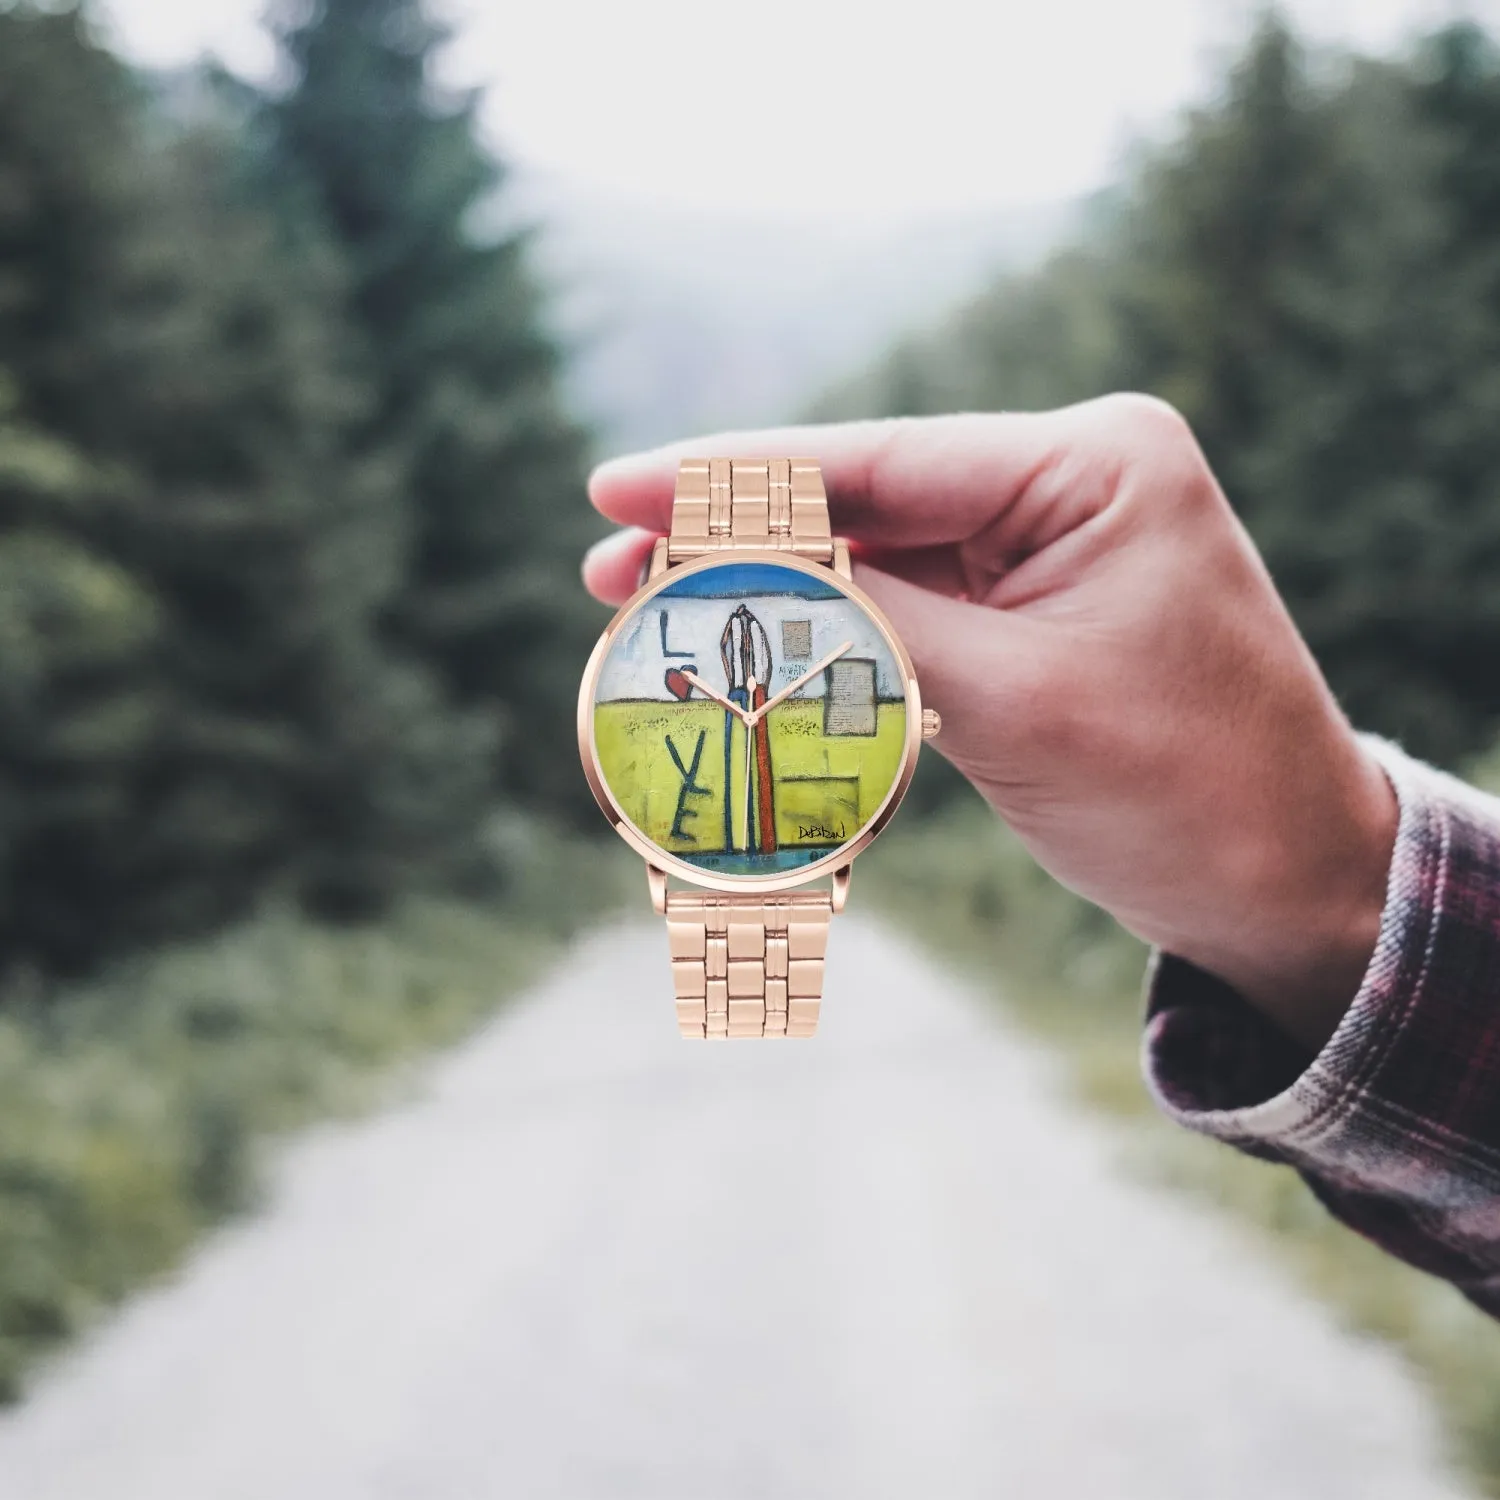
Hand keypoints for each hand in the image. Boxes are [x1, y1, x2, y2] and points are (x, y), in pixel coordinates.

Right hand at [583, 397, 1398, 1050]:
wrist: (1290, 889)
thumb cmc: (1186, 794)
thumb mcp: (1011, 702)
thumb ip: (862, 624)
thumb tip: (723, 572)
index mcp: (1095, 463)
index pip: (878, 459)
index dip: (731, 480)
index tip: (613, 490)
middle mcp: (1072, 483)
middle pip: (863, 502)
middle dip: (736, 540)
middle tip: (607, 571)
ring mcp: (1051, 548)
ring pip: (874, 560)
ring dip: (771, 596)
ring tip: (651, 617)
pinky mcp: (1032, 615)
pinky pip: (907, 614)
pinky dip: (827, 640)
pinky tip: (750, 651)